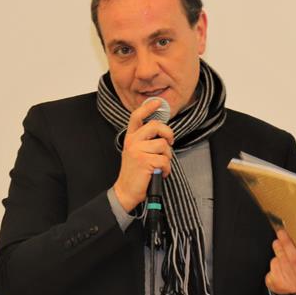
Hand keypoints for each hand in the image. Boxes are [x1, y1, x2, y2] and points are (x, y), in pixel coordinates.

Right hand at [113, 98, 174, 212]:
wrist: (126, 191)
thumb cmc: (135, 173)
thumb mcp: (136, 152)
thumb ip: (145, 141)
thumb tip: (163, 134)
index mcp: (130, 138)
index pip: (137, 117)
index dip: (148, 107)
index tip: (158, 103)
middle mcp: (133, 142)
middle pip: (155, 126)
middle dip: (167, 133)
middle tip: (169, 142)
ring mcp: (138, 151)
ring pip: (163, 145)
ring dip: (167, 157)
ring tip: (160, 165)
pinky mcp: (145, 161)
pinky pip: (165, 160)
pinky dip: (167, 169)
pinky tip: (161, 173)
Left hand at [265, 230, 295, 294]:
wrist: (287, 289)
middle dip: (288, 245)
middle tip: (282, 232)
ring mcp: (290, 283)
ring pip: (282, 261)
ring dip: (279, 248)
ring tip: (278, 241)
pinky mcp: (277, 282)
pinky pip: (274, 265)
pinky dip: (275, 258)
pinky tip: (278, 256)